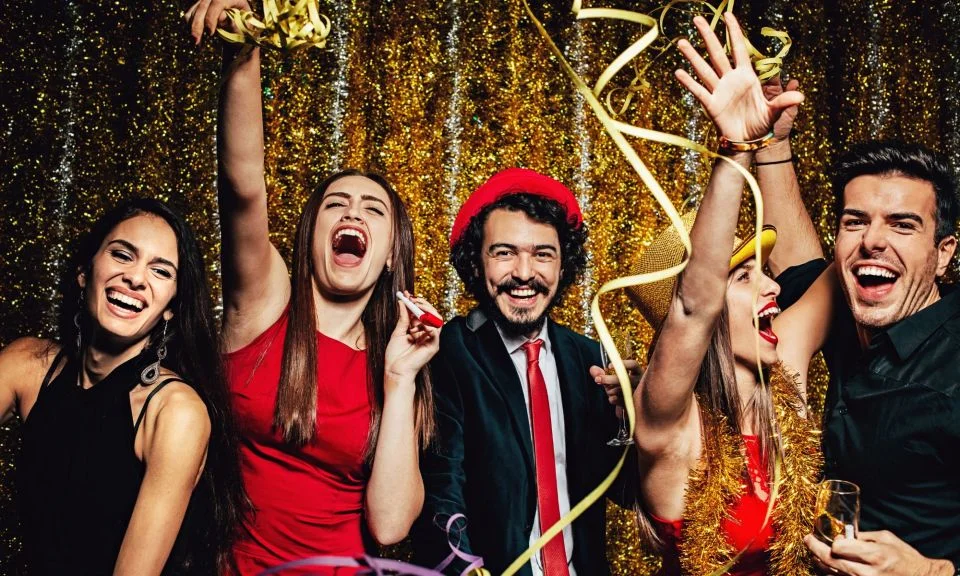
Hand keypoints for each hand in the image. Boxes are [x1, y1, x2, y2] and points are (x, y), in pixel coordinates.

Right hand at [184, 0, 251, 44]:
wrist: (240, 25)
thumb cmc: (245, 27)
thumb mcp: (244, 26)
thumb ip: (235, 23)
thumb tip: (221, 17)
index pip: (218, 2)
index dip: (212, 17)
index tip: (210, 32)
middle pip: (203, 6)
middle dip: (197, 24)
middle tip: (197, 41)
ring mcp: (207, 0)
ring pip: (194, 10)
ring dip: (193, 27)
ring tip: (197, 43)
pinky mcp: (200, 6)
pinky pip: (191, 14)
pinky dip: (191, 27)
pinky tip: (198, 40)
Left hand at [384, 292, 440, 383]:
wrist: (395, 370)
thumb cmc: (395, 355)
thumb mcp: (398, 332)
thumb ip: (403, 318)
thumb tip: (403, 302)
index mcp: (419, 330)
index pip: (423, 312)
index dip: (417, 302)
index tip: (407, 294)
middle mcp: (427, 334)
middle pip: (432, 314)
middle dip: (424, 304)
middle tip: (413, 300)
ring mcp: (431, 340)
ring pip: (437, 320)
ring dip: (427, 312)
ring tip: (416, 311)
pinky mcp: (433, 346)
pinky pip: (436, 332)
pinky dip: (430, 325)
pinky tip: (421, 323)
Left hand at [590, 358, 641, 406]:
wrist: (627, 404)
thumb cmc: (619, 387)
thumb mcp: (610, 379)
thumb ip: (600, 373)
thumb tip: (592, 369)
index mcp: (636, 372)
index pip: (633, 364)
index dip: (623, 364)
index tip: (608, 366)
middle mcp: (640, 381)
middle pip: (625, 378)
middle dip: (609, 379)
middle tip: (598, 379)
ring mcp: (638, 393)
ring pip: (623, 390)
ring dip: (611, 390)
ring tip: (608, 391)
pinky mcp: (634, 403)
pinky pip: (621, 400)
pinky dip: (613, 399)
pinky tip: (611, 398)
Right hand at [675, 13, 803, 141]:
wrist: (748, 142)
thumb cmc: (761, 124)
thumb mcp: (775, 111)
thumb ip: (784, 101)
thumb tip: (801, 96)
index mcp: (746, 76)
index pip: (739, 49)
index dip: (734, 32)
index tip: (727, 14)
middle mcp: (730, 80)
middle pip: (717, 53)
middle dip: (708, 36)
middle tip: (697, 18)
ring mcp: (719, 91)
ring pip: (704, 69)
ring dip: (692, 56)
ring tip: (681, 42)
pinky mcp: (711, 105)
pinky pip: (699, 91)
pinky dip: (689, 83)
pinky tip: (678, 72)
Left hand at [804, 531, 954, 575]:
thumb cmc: (904, 557)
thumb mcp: (886, 539)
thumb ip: (863, 536)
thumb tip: (843, 534)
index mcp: (875, 555)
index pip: (839, 548)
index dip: (832, 541)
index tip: (831, 537)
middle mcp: (867, 572)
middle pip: (830, 561)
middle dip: (815, 549)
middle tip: (808, 540)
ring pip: (831, 573)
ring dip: (819, 562)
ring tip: (814, 552)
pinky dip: (830, 573)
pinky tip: (826, 566)